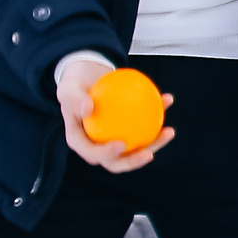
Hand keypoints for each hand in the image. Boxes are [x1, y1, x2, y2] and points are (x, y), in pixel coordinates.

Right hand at [54, 50, 175, 171]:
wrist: (86, 75)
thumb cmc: (75, 84)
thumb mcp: (69, 88)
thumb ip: (76, 99)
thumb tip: (88, 108)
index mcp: (81, 142)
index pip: (93, 154)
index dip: (107, 155)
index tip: (121, 144)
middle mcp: (98, 145)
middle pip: (117, 161)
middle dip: (134, 162)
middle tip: (149, 154)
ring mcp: (115, 139)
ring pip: (136, 147)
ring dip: (155, 143)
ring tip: (169, 132)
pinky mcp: (129, 129)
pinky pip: (145, 125)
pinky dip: (158, 113)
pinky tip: (168, 99)